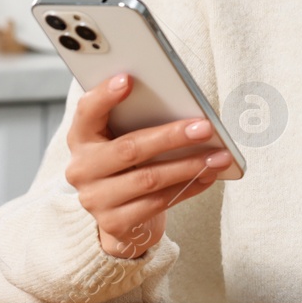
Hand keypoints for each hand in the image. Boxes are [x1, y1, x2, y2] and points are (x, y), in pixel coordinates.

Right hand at [65, 73, 229, 258]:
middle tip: (205, 127)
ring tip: (219, 157)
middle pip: (129, 148)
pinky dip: (188, 188)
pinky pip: (158, 203)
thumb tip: (185, 108)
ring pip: (148, 179)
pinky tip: (208, 176)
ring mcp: (95, 199)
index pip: (87, 111)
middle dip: (172, 136)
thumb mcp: (124, 138)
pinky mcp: (114, 223)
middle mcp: (82, 169)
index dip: (105, 96)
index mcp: (81, 138)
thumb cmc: (129, 164)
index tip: (128, 79)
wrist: (121, 217)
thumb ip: (138, 121)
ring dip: (189, 166)